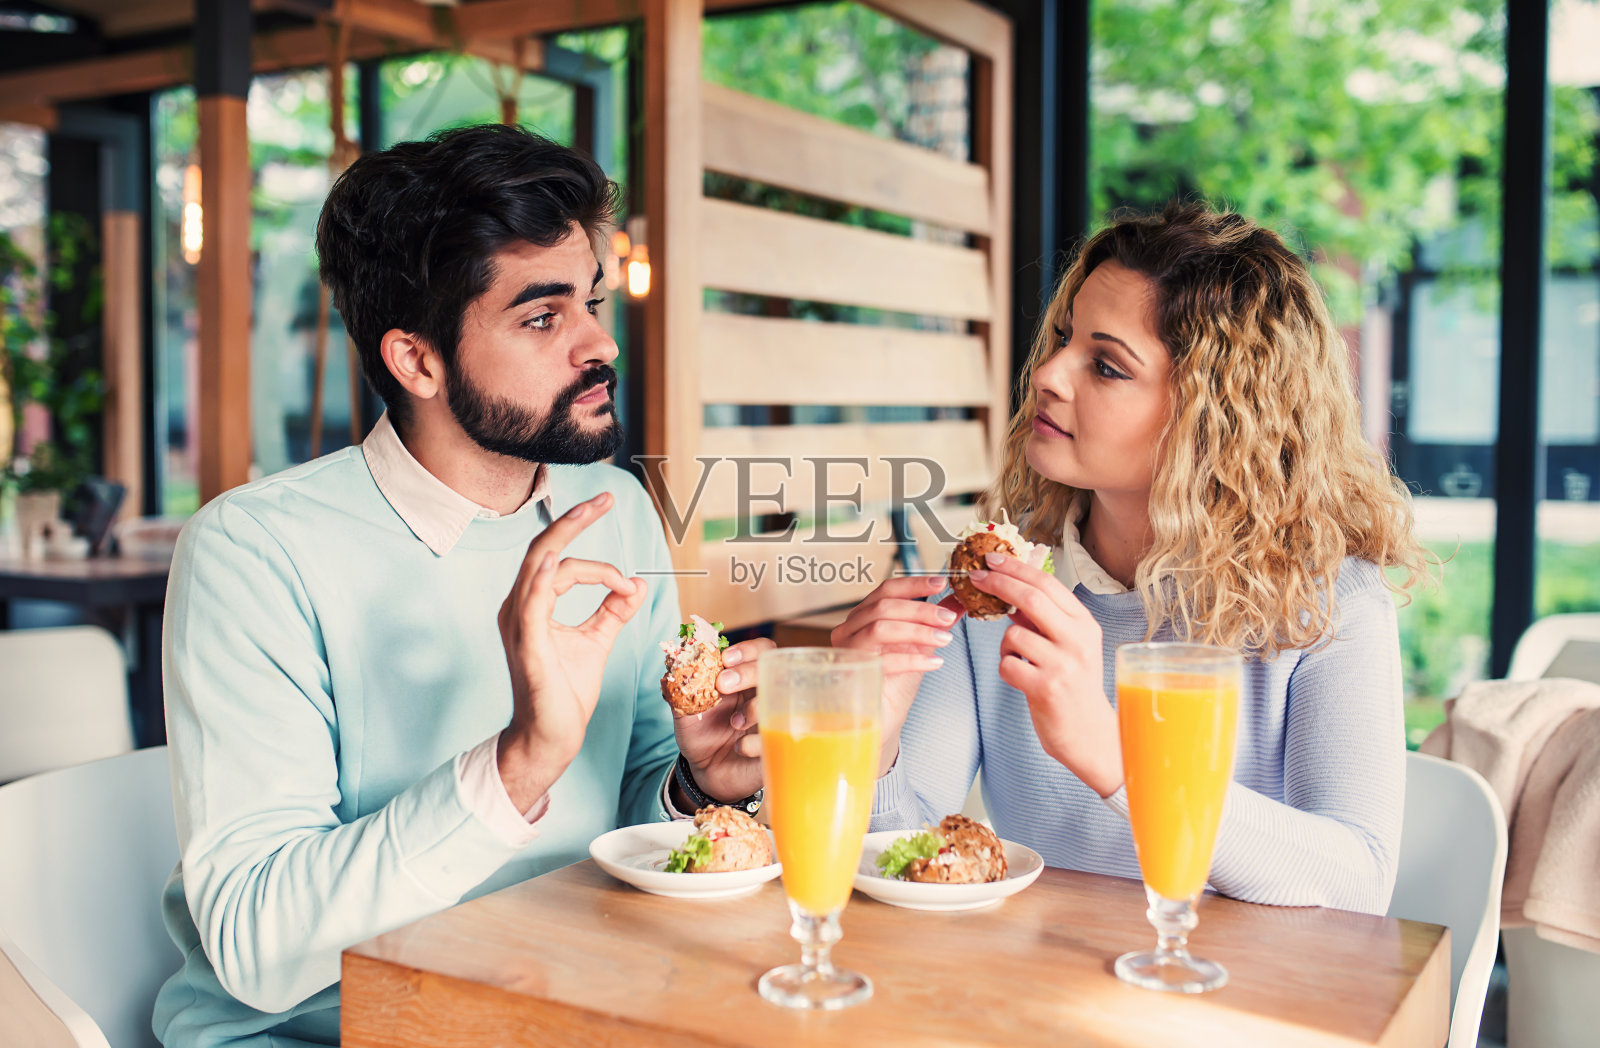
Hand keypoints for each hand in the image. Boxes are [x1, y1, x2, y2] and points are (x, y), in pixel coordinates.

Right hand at [496, 492, 649, 809]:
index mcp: (531, 604)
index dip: (594, 557)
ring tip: (592, 512)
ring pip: (540, 565)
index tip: (627, 578)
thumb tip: (636, 582)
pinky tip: (556, 557)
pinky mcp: (527, 644)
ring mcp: (519, 624)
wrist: (551, 737)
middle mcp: (518, 608)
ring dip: (568, 537)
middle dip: (574, 520)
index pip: (558, 560)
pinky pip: (531, 601)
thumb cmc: (566, 692)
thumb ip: (614, 610)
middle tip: (605, 498)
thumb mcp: (597, 641)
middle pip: (542, 549)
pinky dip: (543, 576)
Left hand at [673, 637, 773, 803]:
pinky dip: (755, 742)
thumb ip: (682, 685)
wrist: (707, 769)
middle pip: (774, 669)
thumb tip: (676, 661)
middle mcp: (766, 693)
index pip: (760, 651)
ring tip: (734, 723)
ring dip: (755, 707)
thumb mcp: (685, 708)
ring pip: (781, 700)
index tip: (725, 659)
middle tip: (723, 684)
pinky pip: (777, 738)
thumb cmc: (701, 732)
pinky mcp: (778, 744)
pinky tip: (739, 748)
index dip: (747, 650)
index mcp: (746, 677)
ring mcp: (776, 718)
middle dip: (748, 673)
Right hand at [830, 574, 959, 774]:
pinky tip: (935, 662)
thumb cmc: (896, 681)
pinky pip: (883, 660)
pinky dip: (913, 658)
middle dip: (921, 609)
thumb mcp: (920, 645)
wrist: (882, 719)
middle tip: (949, 618)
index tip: (943, 582)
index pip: (886, 589)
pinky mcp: (853, 675)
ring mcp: (846, 652)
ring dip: (918, 630)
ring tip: (945, 639)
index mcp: (863, 616)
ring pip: (880, 627)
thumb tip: (959, 599)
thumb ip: (934, 622)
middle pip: (883, 606)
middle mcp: (848, 629)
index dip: (914, 583)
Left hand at [969, 551, 1123, 796]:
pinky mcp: (1045, 688)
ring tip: (1021, 660)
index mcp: (1084, 625)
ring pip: (1013, 635)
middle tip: (975, 577)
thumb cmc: (1074, 687)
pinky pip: (1008, 664)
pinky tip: (1022, 678)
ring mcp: (1063, 665)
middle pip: (1031, 598)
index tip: (992, 559)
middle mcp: (1077, 641)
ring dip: (1006, 645)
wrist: (1089, 734)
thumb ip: (1044, 619)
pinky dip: (1007, 668)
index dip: (1016, 568)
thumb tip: (1009, 587)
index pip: (1047, 584)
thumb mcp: (1069, 646)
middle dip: (998, 583)